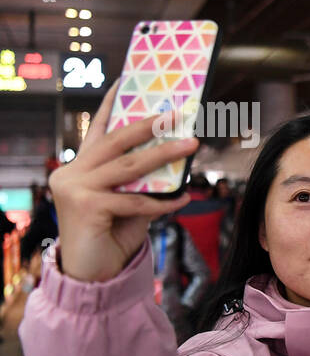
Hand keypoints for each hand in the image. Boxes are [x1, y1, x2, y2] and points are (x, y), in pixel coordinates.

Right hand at [50, 79, 197, 282]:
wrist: (94, 274)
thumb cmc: (112, 235)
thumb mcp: (129, 202)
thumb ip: (143, 181)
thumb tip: (176, 159)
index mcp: (79, 166)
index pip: (98, 129)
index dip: (111, 104)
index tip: (126, 81)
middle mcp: (71, 173)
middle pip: (117, 141)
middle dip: (151, 125)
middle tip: (180, 114)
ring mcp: (74, 189)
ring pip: (129, 167)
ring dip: (165, 155)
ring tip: (192, 145)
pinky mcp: (85, 207)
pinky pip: (136, 200)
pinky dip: (163, 201)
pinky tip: (184, 199)